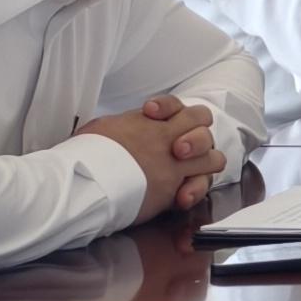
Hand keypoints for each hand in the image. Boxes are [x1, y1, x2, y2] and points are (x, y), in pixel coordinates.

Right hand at [77, 93, 223, 220]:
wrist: (87, 182)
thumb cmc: (88, 155)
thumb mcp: (104, 127)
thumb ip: (126, 125)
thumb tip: (130, 125)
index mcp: (148, 121)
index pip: (173, 104)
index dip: (167, 108)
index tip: (150, 113)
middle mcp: (167, 139)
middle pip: (203, 122)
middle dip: (198, 132)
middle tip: (181, 148)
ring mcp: (174, 165)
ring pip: (214, 158)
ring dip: (205, 163)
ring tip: (188, 171)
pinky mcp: (173, 190)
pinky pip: (199, 187)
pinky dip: (195, 191)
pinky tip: (181, 196)